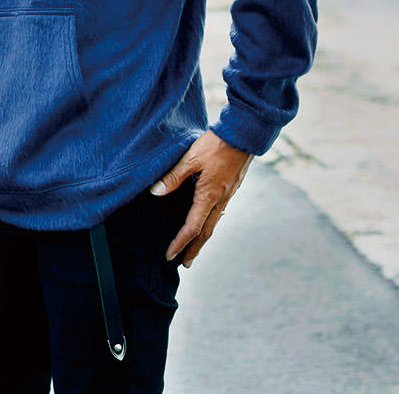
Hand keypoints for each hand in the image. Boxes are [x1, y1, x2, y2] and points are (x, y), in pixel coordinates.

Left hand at [150, 130, 252, 267]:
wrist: (243, 134)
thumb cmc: (216, 144)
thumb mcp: (191, 158)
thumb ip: (173, 176)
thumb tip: (155, 192)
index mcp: (209, 195)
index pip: (192, 227)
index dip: (181, 242)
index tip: (170, 255)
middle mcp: (220, 200)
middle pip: (206, 232)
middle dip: (194, 249)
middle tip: (185, 264)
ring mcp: (228, 195)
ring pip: (213, 223)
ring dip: (202, 238)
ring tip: (195, 249)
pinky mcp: (231, 189)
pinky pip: (219, 213)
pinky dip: (210, 224)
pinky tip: (207, 222)